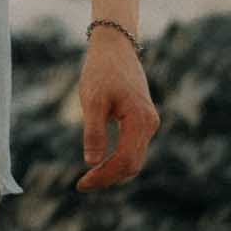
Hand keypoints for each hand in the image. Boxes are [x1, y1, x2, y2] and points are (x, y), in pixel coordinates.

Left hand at [74, 27, 159, 192]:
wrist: (115, 46)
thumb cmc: (101, 70)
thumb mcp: (92, 100)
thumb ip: (94, 131)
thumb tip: (92, 163)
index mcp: (140, 121)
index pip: (124, 161)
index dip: (103, 177)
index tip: (81, 184)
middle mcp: (149, 124)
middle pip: (132, 165)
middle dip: (108, 177)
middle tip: (83, 184)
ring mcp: (149, 122)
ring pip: (135, 158)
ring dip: (114, 171)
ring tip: (90, 176)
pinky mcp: (144, 119)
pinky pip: (134, 148)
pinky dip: (119, 159)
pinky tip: (102, 161)